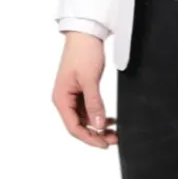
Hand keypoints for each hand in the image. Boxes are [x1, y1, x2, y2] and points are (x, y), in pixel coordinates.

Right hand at [52, 31, 116, 147]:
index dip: (89, 138)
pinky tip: (111, 119)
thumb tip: (98, 124)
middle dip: (96, 134)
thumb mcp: (90, 79)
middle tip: (114, 140)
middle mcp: (65, 100)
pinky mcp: (81, 90)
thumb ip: (94, 103)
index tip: (104, 144)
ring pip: (85, 119)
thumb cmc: (83, 52)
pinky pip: (89, 109)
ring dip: (99, 126)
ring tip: (115, 132)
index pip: (74, 127)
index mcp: (61, 99)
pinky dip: (99, 115)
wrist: (86, 34)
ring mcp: (73, 95)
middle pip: (79, 125)